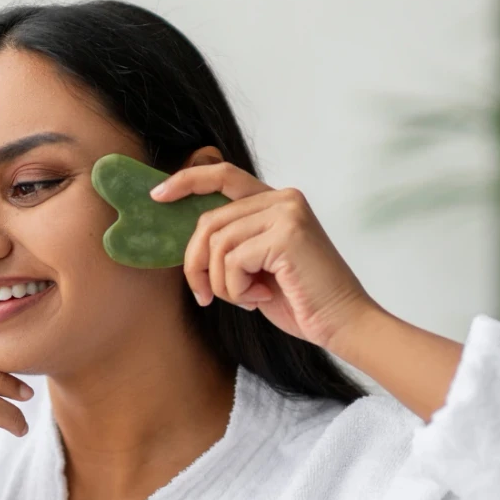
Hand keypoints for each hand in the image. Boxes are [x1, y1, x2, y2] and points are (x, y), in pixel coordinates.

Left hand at [151, 162, 376, 350]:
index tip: (157, 195)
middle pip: (209, 221)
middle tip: (205, 297)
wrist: (343, 323)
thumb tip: (188, 242)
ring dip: (221, 283)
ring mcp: (286, 212)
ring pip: (217, 243)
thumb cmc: (301, 301)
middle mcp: (282, 198)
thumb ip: (232, 245)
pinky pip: (232, 260)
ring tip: (248, 299)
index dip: (187, 181)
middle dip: (195, 264)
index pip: (222, 176)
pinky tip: (262, 298)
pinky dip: (237, 289)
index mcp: (276, 200)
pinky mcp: (286, 234)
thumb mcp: (257, 266)